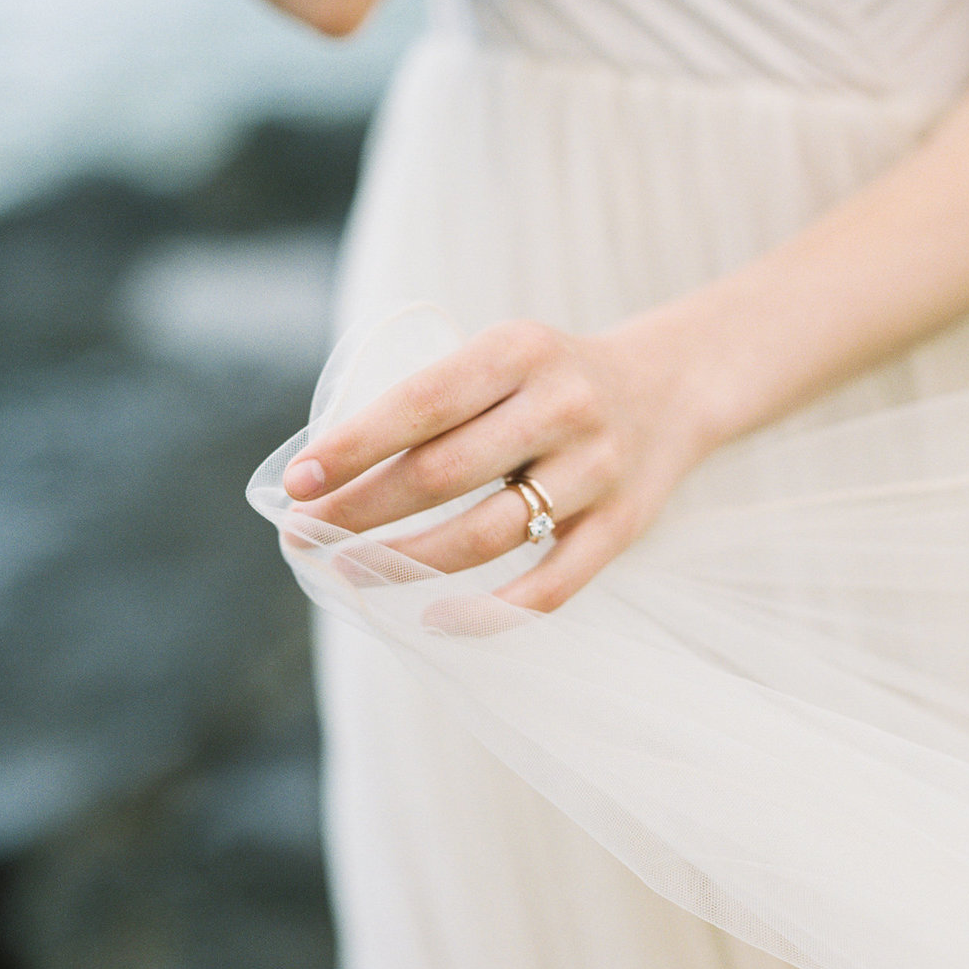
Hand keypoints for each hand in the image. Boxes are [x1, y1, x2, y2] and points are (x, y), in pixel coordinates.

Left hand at [281, 310, 713, 610]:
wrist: (672, 387)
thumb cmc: (551, 379)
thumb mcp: (501, 357)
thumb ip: (436, 401)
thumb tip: (330, 471)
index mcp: (519, 351)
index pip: (421, 403)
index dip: (354, 446)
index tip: (297, 482)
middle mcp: (562, 406)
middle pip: (443, 474)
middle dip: (360, 511)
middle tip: (305, 534)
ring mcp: (596, 470)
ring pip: (485, 536)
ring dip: (404, 562)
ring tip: (349, 570)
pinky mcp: (621, 526)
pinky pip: (549, 588)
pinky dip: (487, 614)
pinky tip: (432, 618)